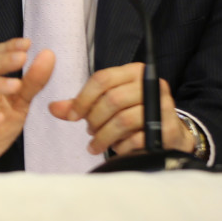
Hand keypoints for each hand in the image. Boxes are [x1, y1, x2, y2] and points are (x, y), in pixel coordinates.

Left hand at [49, 62, 193, 155]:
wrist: (168, 133)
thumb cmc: (132, 114)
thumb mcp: (106, 104)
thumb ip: (80, 105)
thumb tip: (53, 108)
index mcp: (134, 71)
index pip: (102, 79)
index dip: (83, 98)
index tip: (72, 116)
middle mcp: (152, 84)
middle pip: (112, 99)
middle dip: (94, 119)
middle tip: (89, 132)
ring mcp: (163, 106)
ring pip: (123, 120)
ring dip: (104, 136)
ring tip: (96, 144)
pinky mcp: (169, 128)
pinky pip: (137, 139)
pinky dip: (121, 147)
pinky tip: (117, 149)